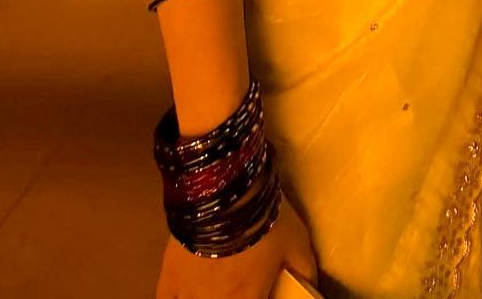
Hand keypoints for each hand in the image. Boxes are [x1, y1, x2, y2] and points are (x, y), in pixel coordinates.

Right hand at [155, 192, 318, 298]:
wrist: (226, 192)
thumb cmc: (265, 219)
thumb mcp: (298, 242)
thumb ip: (305, 270)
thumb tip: (313, 290)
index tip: (258, 295)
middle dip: (233, 298)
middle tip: (237, 288)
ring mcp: (189, 296)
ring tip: (215, 288)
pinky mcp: (168, 280)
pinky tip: (186, 295)